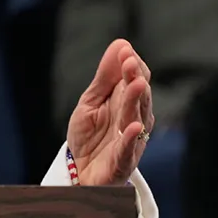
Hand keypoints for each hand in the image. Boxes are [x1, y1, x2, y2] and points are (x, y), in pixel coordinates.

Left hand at [67, 39, 153, 185]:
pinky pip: (127, 150)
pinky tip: (132, 127)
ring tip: (136, 83)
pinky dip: (130, 139)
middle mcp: (134, 120)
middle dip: (134, 79)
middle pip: (138, 97)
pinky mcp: (122, 162)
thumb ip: (105, 77)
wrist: (79, 173)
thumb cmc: (90, 136)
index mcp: (127, 104)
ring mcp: (130, 142)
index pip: (135, 80)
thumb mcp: (91, 102)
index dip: (131, 66)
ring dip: (137, 101)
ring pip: (136, 119)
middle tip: (130, 62)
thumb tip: (120, 44)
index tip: (125, 50)